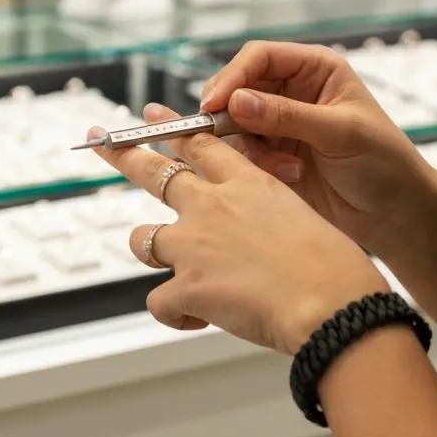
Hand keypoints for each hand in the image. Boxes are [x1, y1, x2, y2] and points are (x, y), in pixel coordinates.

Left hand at [88, 107, 389, 354]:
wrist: (332, 303)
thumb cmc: (335, 269)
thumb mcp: (304, 221)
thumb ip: (269, 221)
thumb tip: (258, 242)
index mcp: (248, 183)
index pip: (201, 143)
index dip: (173, 128)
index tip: (154, 115)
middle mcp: (213, 205)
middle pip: (155, 170)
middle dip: (123, 156)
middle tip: (101, 144)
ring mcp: (193, 244)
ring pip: (142, 239)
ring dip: (151, 252)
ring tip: (175, 272)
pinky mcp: (186, 287)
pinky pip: (158, 302)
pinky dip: (175, 314)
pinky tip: (198, 320)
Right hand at [198, 41, 436, 254]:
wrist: (394, 213)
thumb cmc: (384, 162)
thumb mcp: (340, 132)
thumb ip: (287, 115)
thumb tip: (236, 101)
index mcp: (314, 68)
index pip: (260, 56)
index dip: (233, 76)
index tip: (214, 103)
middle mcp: (292, 90)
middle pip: (238, 87)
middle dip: (230, 112)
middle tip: (220, 135)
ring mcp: (279, 123)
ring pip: (234, 123)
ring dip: (251, 147)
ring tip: (287, 168)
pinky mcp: (273, 155)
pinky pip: (243, 153)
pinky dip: (258, 165)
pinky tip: (291, 175)